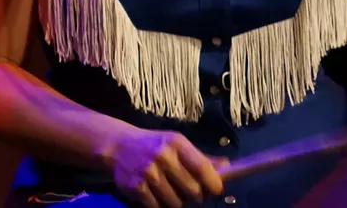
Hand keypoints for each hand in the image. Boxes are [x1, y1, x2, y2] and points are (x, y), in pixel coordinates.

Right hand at [99, 127, 224, 207]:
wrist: (119, 146)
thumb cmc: (155, 145)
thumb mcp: (177, 145)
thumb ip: (201, 158)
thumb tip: (227, 166)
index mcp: (177, 143)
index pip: (202, 168)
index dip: (213, 184)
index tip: (216, 191)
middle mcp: (163, 156)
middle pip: (192, 191)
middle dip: (196, 197)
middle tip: (192, 194)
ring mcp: (148, 172)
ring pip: (176, 203)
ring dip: (177, 203)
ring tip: (172, 193)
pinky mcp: (136, 187)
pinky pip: (157, 207)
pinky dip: (161, 206)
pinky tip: (158, 196)